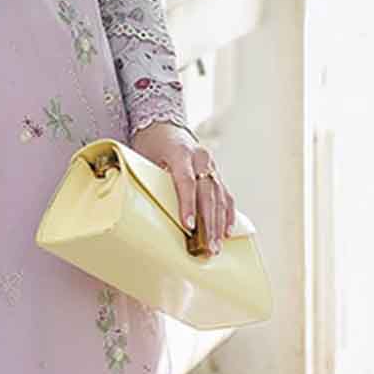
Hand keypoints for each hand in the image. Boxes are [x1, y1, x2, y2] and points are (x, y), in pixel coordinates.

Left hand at [128, 120, 235, 256]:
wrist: (165, 127)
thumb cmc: (151, 145)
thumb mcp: (146, 157)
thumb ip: (152, 179)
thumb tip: (147, 212)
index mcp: (181, 153)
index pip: (186, 181)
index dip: (187, 205)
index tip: (188, 226)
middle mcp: (201, 158)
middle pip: (207, 193)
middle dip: (208, 223)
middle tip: (208, 247)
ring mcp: (211, 165)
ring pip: (220, 197)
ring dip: (219, 224)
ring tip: (216, 247)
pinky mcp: (217, 173)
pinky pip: (226, 196)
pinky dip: (227, 214)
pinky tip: (227, 232)